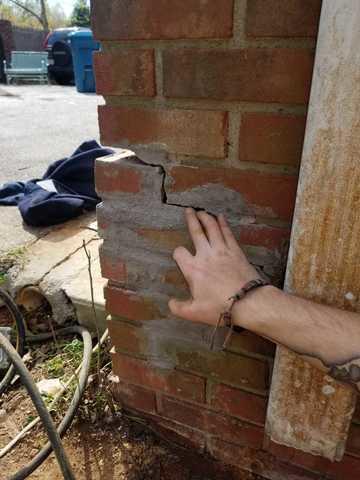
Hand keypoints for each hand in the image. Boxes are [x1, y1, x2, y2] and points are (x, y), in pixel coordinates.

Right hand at [168, 208, 259, 326]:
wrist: (247, 302)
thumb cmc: (220, 307)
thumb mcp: (194, 313)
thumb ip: (179, 307)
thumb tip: (170, 303)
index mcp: (193, 269)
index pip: (180, 253)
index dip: (177, 252)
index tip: (179, 253)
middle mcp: (205, 255)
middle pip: (196, 232)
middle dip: (191, 220)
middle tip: (189, 211)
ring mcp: (222, 251)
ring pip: (212, 228)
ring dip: (206, 218)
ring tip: (202, 211)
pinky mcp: (235, 251)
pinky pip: (227, 233)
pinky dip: (223, 223)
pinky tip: (220, 217)